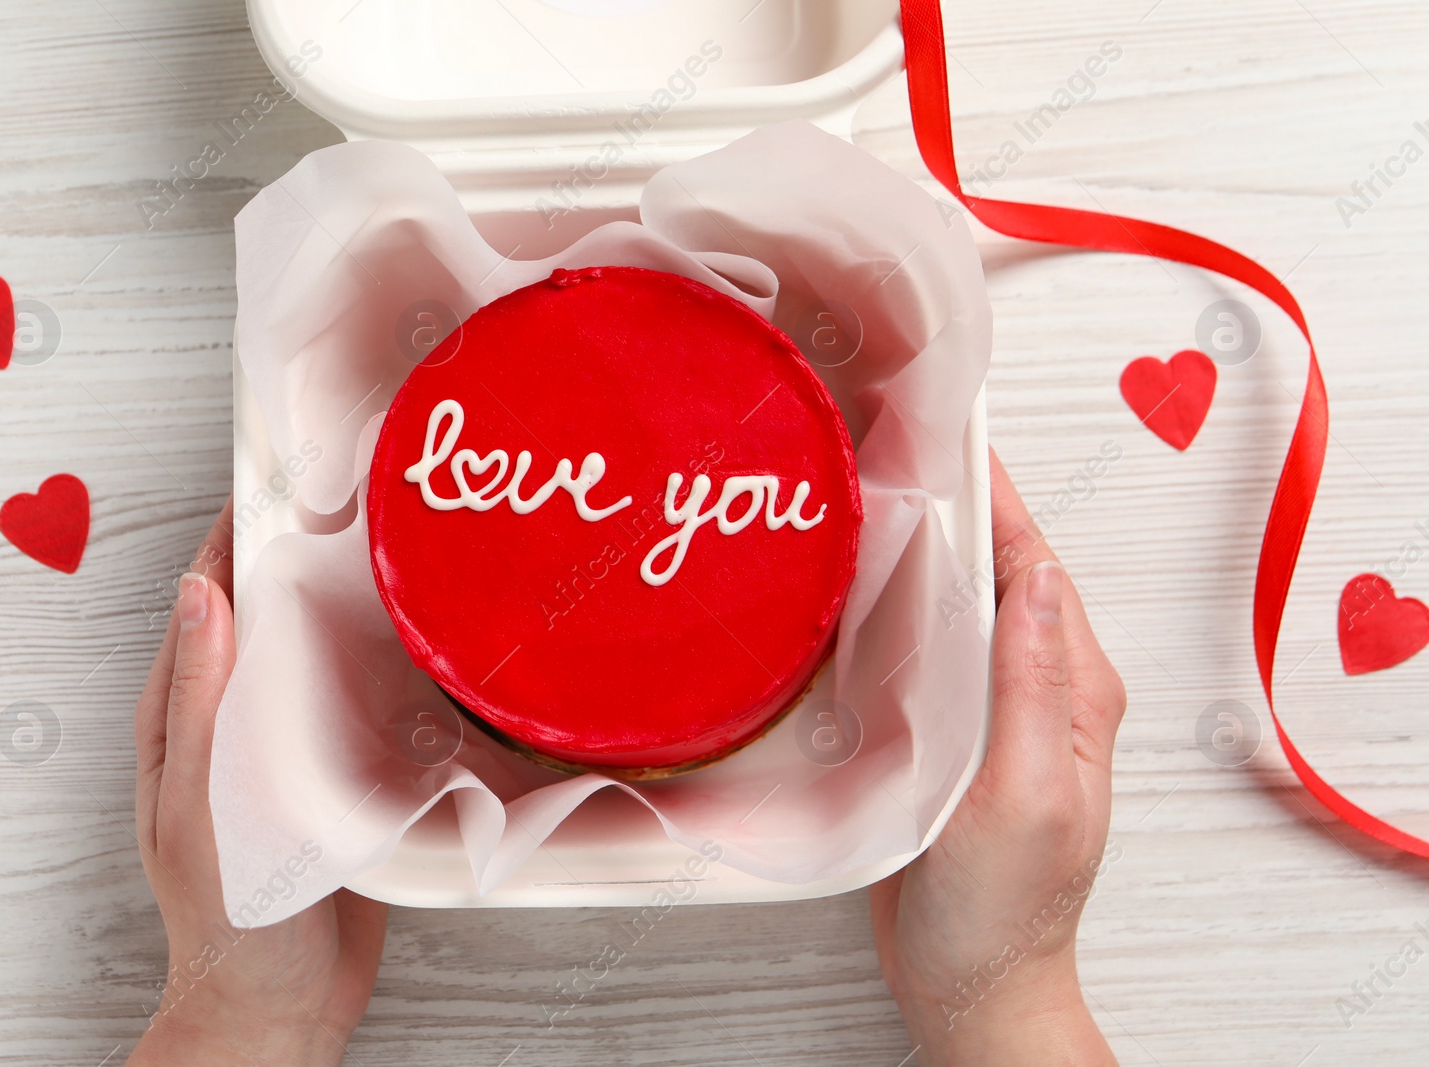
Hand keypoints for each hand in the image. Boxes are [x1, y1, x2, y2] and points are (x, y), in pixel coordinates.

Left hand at [127, 500, 387, 1066]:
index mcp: (185, 717)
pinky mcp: (343, 776)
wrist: (284, 1008)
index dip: (237, 534)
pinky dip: (389, 667)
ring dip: (354, 606)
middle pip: (271, 617)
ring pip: (321, 654)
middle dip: (306, 557)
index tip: (279, 477)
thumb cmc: (227, 920)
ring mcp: (292, 747)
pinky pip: (362, 705)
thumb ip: (199, 702)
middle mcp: (239, 720)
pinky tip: (429, 647)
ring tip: (405, 554)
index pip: (207, 599)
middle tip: (362, 501)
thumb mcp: (202, 803)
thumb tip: (200, 591)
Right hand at [870, 450, 1125, 1065]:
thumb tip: (1041, 580)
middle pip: (994, 570)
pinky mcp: (947, 731)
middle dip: (950, 502)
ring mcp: (989, 708)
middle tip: (889, 442)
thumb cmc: (1005, 908)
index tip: (949, 431)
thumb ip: (1035, 687)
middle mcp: (1036, 688)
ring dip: (916, 548)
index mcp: (1072, 692)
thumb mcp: (1027, 795)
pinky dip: (890, 607)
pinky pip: (922, 648)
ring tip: (864, 491)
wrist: (970, 980)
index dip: (995, 494)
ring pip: (955, 604)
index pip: (1034, 566)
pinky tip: (850, 589)